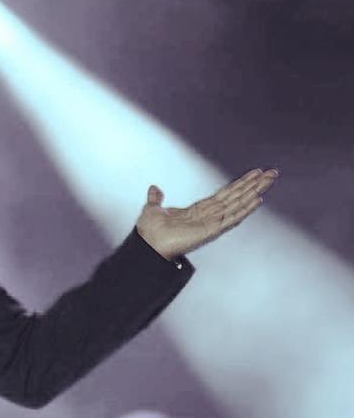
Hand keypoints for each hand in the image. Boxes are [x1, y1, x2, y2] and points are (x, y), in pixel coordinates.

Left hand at [135, 168, 278, 259]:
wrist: (147, 244)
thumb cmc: (150, 232)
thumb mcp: (152, 209)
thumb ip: (156, 199)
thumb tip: (154, 189)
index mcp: (199, 210)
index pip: (225, 194)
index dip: (240, 183)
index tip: (254, 173)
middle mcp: (209, 215)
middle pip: (237, 196)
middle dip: (254, 184)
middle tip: (271, 173)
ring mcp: (212, 222)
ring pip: (238, 204)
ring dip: (254, 191)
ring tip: (269, 180)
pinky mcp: (211, 230)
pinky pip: (232, 218)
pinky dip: (245, 208)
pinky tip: (257, 200)